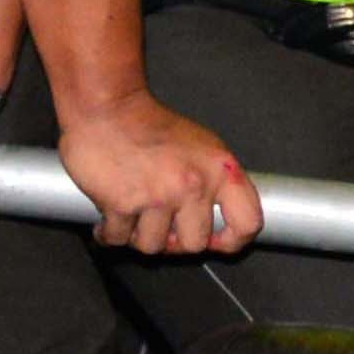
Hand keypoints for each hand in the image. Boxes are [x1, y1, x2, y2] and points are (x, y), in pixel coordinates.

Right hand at [61, 88, 258, 256]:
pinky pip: (118, 238)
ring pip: (152, 245)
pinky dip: (109, 232)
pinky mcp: (122, 204)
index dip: (233, 239)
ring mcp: (158, 196)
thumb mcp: (200, 146)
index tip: (216, 240)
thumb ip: (213, 181)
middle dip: (174, 239)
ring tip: (133, 212)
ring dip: (138, 234)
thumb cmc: (149, 125)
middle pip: (194, 244)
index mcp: (220, 170)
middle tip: (160, 223)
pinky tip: (110, 217)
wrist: (106, 107)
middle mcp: (194, 185)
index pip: (247, 221)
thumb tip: (214, 221)